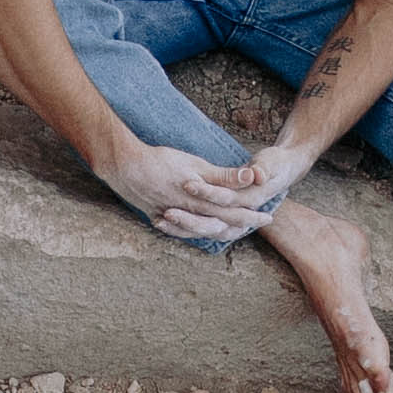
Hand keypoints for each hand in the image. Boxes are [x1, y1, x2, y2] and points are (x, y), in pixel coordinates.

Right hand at [114, 142, 278, 241]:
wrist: (124, 166)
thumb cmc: (161, 161)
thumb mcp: (196, 166)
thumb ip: (224, 176)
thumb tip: (251, 177)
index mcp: (202, 203)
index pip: (234, 213)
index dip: (252, 215)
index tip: (268, 217)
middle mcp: (190, 216)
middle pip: (222, 224)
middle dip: (242, 224)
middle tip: (260, 222)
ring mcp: (173, 219)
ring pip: (201, 230)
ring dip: (220, 229)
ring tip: (235, 229)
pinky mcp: (158, 216)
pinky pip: (179, 230)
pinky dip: (191, 231)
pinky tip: (195, 231)